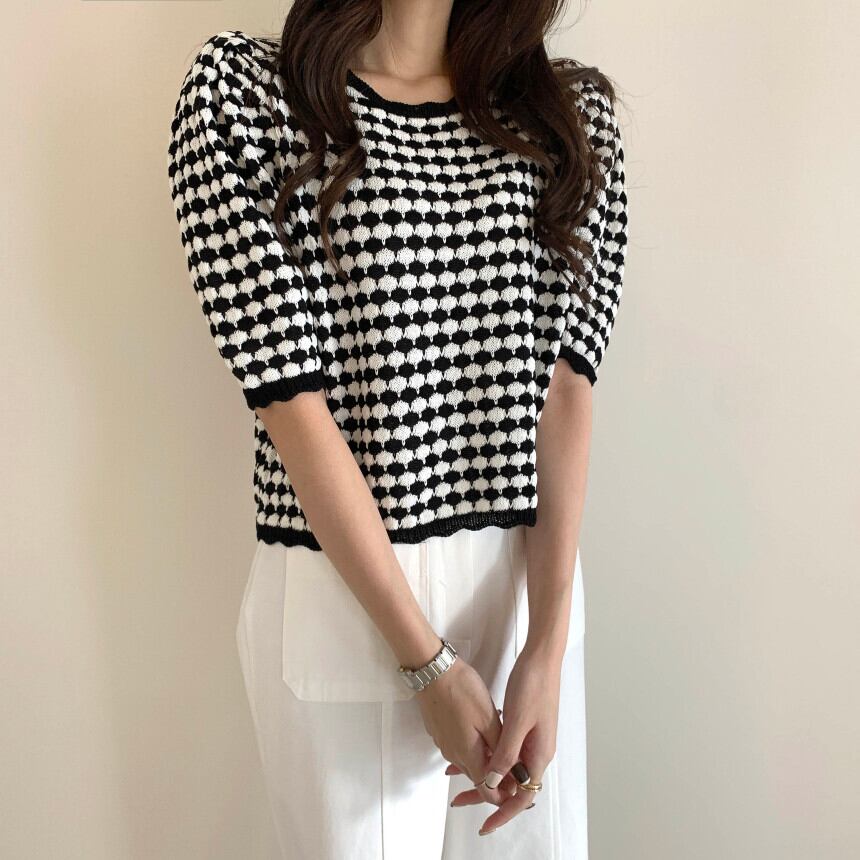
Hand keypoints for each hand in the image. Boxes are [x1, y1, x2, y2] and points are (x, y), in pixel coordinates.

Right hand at [415, 657, 510, 807]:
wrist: (433, 671)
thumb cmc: (462, 691)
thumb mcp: (489, 718)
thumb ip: (500, 748)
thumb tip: (511, 773)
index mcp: (468, 755)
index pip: (486, 791)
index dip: (502, 793)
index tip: (516, 784)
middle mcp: (453, 755)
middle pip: (477, 776)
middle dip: (494, 774)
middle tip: (512, 757)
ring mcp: (443, 743)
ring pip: (467, 761)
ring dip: (483, 757)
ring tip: (498, 738)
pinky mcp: (438, 731)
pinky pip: (457, 747)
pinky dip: (471, 745)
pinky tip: (479, 727)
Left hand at [449, 647, 562, 833]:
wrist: (541, 657)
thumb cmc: (533, 685)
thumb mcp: (517, 721)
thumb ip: (505, 753)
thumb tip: (493, 782)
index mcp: (539, 753)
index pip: (523, 795)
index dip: (503, 811)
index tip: (485, 824)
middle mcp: (537, 749)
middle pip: (512, 784)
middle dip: (486, 794)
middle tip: (459, 801)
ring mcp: (531, 737)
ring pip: (506, 766)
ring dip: (484, 772)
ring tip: (455, 775)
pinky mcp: (524, 725)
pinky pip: (504, 749)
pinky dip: (487, 753)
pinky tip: (469, 750)